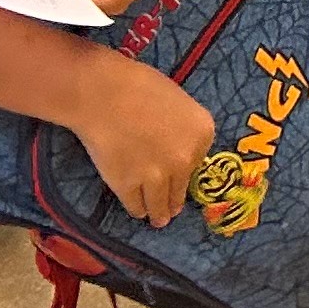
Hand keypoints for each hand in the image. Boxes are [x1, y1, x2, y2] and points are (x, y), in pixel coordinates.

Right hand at [71, 50, 216, 228]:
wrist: (105, 94)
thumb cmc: (140, 87)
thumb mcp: (178, 103)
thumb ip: (183, 130)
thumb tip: (178, 147)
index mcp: (203, 134)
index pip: (197, 161)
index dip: (184, 166)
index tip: (178, 173)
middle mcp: (186, 159)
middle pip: (181, 187)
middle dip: (175, 199)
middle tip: (172, 211)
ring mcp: (158, 176)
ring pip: (160, 204)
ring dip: (159, 214)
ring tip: (158, 220)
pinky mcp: (129, 187)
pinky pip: (136, 206)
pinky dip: (137, 209)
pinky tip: (138, 211)